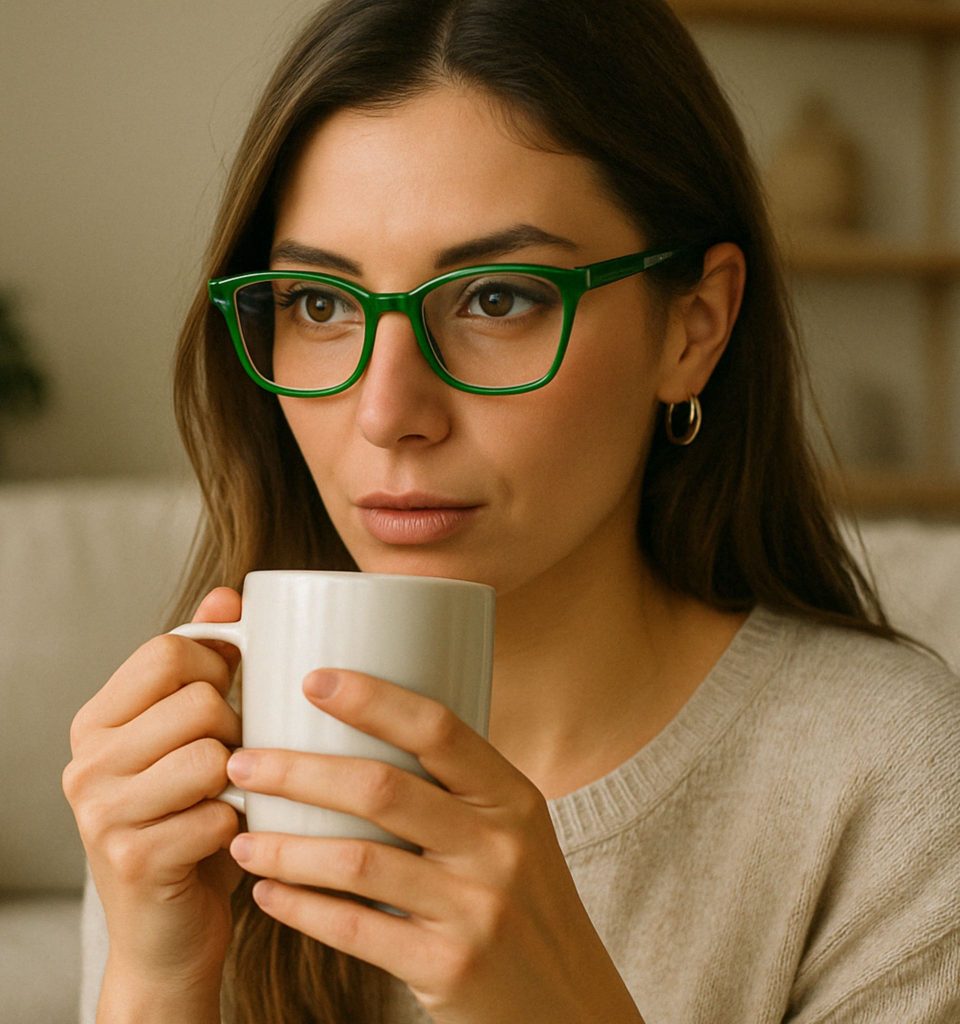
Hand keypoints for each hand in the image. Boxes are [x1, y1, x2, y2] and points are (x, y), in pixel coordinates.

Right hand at [62, 588, 242, 1005]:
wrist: (169, 932)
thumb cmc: (192, 817)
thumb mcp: (193, 734)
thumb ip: (207, 661)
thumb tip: (228, 594)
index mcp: (97, 720)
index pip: (167, 650)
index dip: (218, 667)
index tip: (230, 695)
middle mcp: (86, 763)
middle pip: (197, 700)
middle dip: (235, 729)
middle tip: (228, 763)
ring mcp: (101, 815)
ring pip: (212, 755)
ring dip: (239, 780)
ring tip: (226, 798)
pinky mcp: (133, 861)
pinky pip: (220, 814)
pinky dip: (239, 826)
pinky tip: (224, 839)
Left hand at [225, 669, 644, 1023]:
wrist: (567, 1005)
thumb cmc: (524, 905)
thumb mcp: (514, 835)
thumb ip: (456, 794)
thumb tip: (366, 737)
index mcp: (512, 797)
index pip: (438, 729)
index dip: (373, 699)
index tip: (314, 680)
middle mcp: (498, 844)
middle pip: (382, 788)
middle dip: (298, 770)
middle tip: (243, 761)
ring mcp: (476, 907)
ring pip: (357, 860)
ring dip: (285, 845)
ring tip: (239, 835)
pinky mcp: (449, 967)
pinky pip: (356, 929)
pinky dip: (302, 908)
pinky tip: (268, 893)